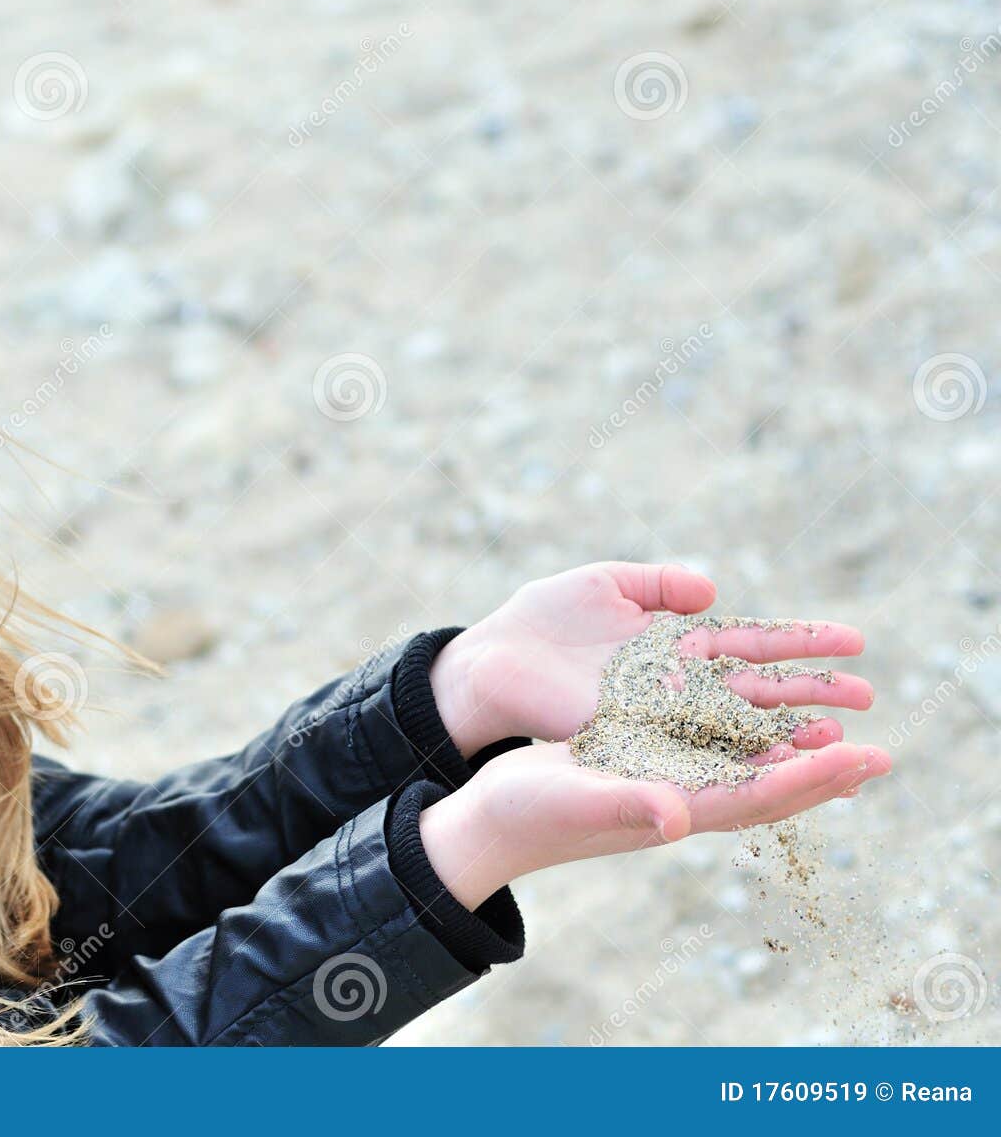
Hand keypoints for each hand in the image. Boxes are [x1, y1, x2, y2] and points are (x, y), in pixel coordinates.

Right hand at [418, 736, 891, 911]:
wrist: (489, 821)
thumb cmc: (524, 816)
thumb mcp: (572, 801)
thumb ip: (625, 806)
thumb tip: (676, 819)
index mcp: (671, 810)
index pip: (759, 796)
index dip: (813, 778)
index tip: (861, 757)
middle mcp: (678, 801)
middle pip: (767, 787)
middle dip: (823, 771)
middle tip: (879, 753)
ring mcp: (661, 785)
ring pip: (742, 768)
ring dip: (791, 752)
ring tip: (836, 732)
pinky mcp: (640, 765)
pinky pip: (707, 750)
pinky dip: (743, 738)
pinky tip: (755, 721)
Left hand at [430, 561, 875, 750]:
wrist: (486, 665)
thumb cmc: (539, 620)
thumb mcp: (601, 584)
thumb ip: (656, 584)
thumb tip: (711, 591)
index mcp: (672, 643)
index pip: (751, 642)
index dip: (800, 643)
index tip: (854, 641)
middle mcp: (674, 685)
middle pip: (757, 690)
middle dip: (811, 694)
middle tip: (868, 697)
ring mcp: (656, 717)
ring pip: (736, 728)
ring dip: (786, 736)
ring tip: (841, 742)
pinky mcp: (632, 742)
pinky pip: (694, 754)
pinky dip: (735, 761)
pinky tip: (777, 769)